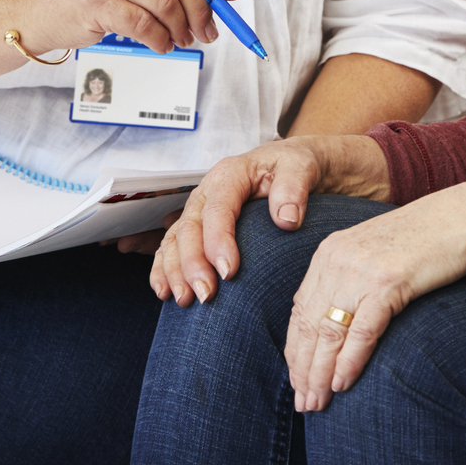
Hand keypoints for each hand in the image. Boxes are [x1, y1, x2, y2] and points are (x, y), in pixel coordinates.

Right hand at [152, 136, 336, 303]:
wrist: (291, 164)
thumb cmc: (295, 166)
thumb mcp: (302, 167)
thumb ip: (293, 189)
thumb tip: (286, 221)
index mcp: (230, 175)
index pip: (217, 209)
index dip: (218, 241)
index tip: (229, 272)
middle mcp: (207, 192)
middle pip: (190, 227)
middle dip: (193, 264)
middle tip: (206, 295)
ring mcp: (198, 209)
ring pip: (175, 240)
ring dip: (175, 271)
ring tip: (184, 300)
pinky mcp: (197, 226)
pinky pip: (171, 246)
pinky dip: (163, 269)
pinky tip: (164, 291)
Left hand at [283, 192, 465, 411]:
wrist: (463, 217)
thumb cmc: (425, 240)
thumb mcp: (374, 253)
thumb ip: (349, 280)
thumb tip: (334, 326)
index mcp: (329, 253)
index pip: (299, 311)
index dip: (295, 351)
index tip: (297, 380)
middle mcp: (337, 260)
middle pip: (308, 325)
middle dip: (303, 370)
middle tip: (304, 404)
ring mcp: (361, 270)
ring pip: (329, 332)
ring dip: (320, 373)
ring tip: (317, 403)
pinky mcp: (388, 282)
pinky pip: (361, 331)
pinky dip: (349, 361)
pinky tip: (342, 383)